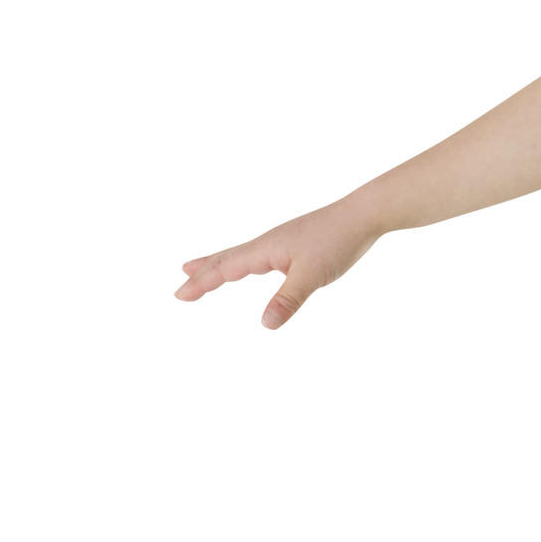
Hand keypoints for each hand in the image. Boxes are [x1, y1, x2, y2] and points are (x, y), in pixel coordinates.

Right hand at [174, 203, 380, 329]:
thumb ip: (288, 300)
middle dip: (201, 275)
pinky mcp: (290, 244)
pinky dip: (240, 263)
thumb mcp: (312, 276)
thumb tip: (264, 324)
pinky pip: (255, 256)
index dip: (202, 283)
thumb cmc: (337, 242)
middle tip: (180, 289)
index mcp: (264, 250)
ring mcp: (277, 243)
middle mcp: (265, 244)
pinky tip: (247, 266)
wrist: (360, 217)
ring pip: (238, 256)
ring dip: (215, 265)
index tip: (179, 296)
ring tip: (195, 269)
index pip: (224, 269)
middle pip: (224, 260)